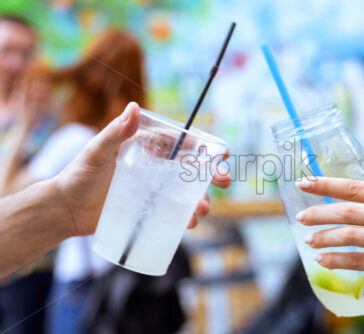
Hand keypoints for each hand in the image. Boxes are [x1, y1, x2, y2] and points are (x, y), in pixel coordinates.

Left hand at [54, 102, 230, 235]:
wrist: (65, 210)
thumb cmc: (78, 175)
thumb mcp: (97, 152)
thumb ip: (115, 132)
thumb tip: (134, 106)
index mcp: (146, 149)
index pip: (179, 144)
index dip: (202, 147)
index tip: (221, 152)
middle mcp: (154, 169)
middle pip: (190, 169)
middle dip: (210, 174)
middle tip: (224, 181)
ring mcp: (153, 192)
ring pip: (185, 193)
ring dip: (200, 200)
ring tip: (203, 209)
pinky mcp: (148, 212)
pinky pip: (173, 214)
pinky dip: (185, 218)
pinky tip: (190, 224)